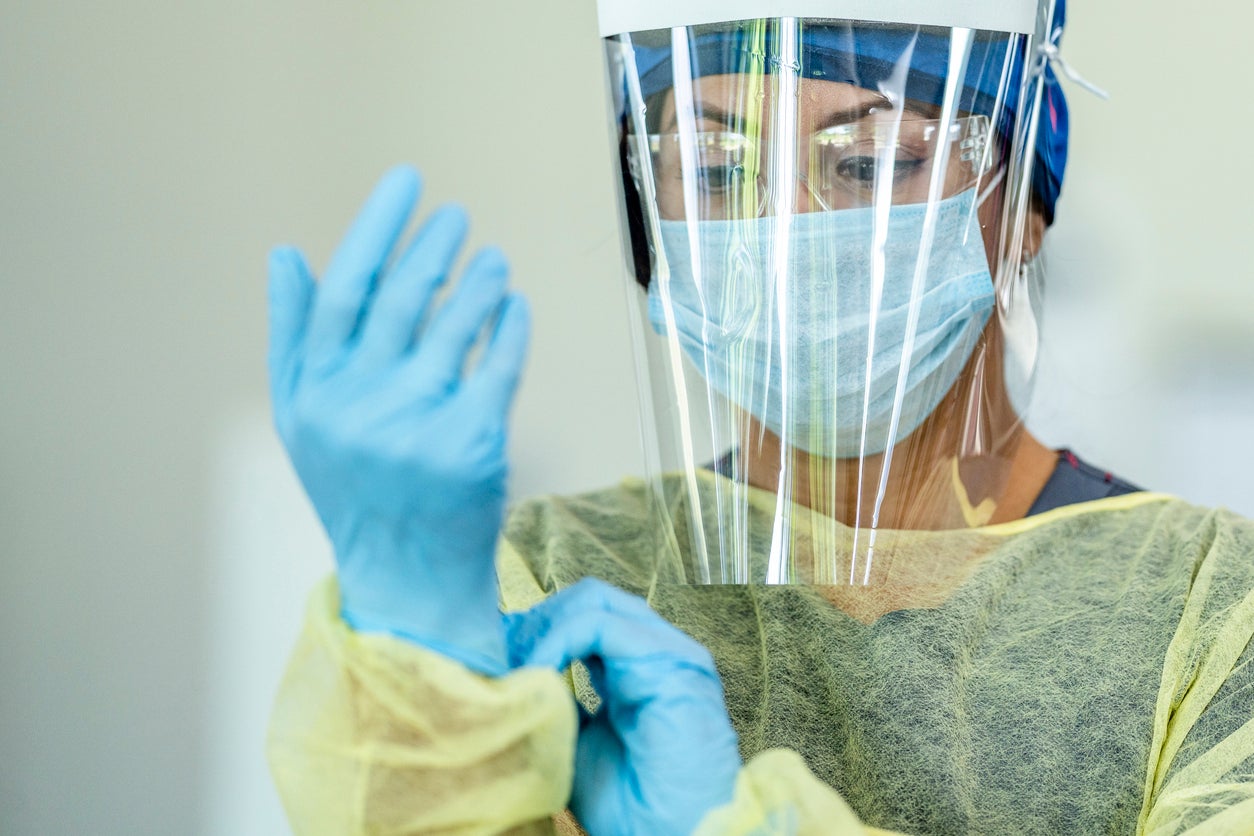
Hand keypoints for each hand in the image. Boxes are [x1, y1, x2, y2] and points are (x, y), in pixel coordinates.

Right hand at [267, 166, 529, 672]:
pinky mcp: (475, 447)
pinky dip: (510, 327)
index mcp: (314, 394)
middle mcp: (359, 408)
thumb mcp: (304, 419)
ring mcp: (419, 428)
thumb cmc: (355, 486)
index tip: (406, 182)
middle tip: (456, 216)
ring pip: (456, 327)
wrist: (406, 578)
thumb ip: (294, 336)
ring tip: (493, 259)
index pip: (345, 290)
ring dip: (479, 281)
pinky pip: (499, 365)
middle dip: (433, 246)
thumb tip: (284, 252)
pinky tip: (515, 304)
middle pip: (402, 300)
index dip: (377, 228)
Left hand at [510, 580, 741, 834]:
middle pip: (589, 599)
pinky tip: (539, 669)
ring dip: (545, 627)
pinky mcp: (670, 661)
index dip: (539, 627)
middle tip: (502, 653)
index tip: (497, 654)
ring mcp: (669, 651)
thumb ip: (557, 699)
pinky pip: (600, 626)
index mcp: (639, 667)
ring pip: (594, 602)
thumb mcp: (577, 739)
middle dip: (538, 620)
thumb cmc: (633, 805)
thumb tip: (514, 669)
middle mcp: (658, 650)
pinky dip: (559, 639)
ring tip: (517, 663)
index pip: (586, 616)